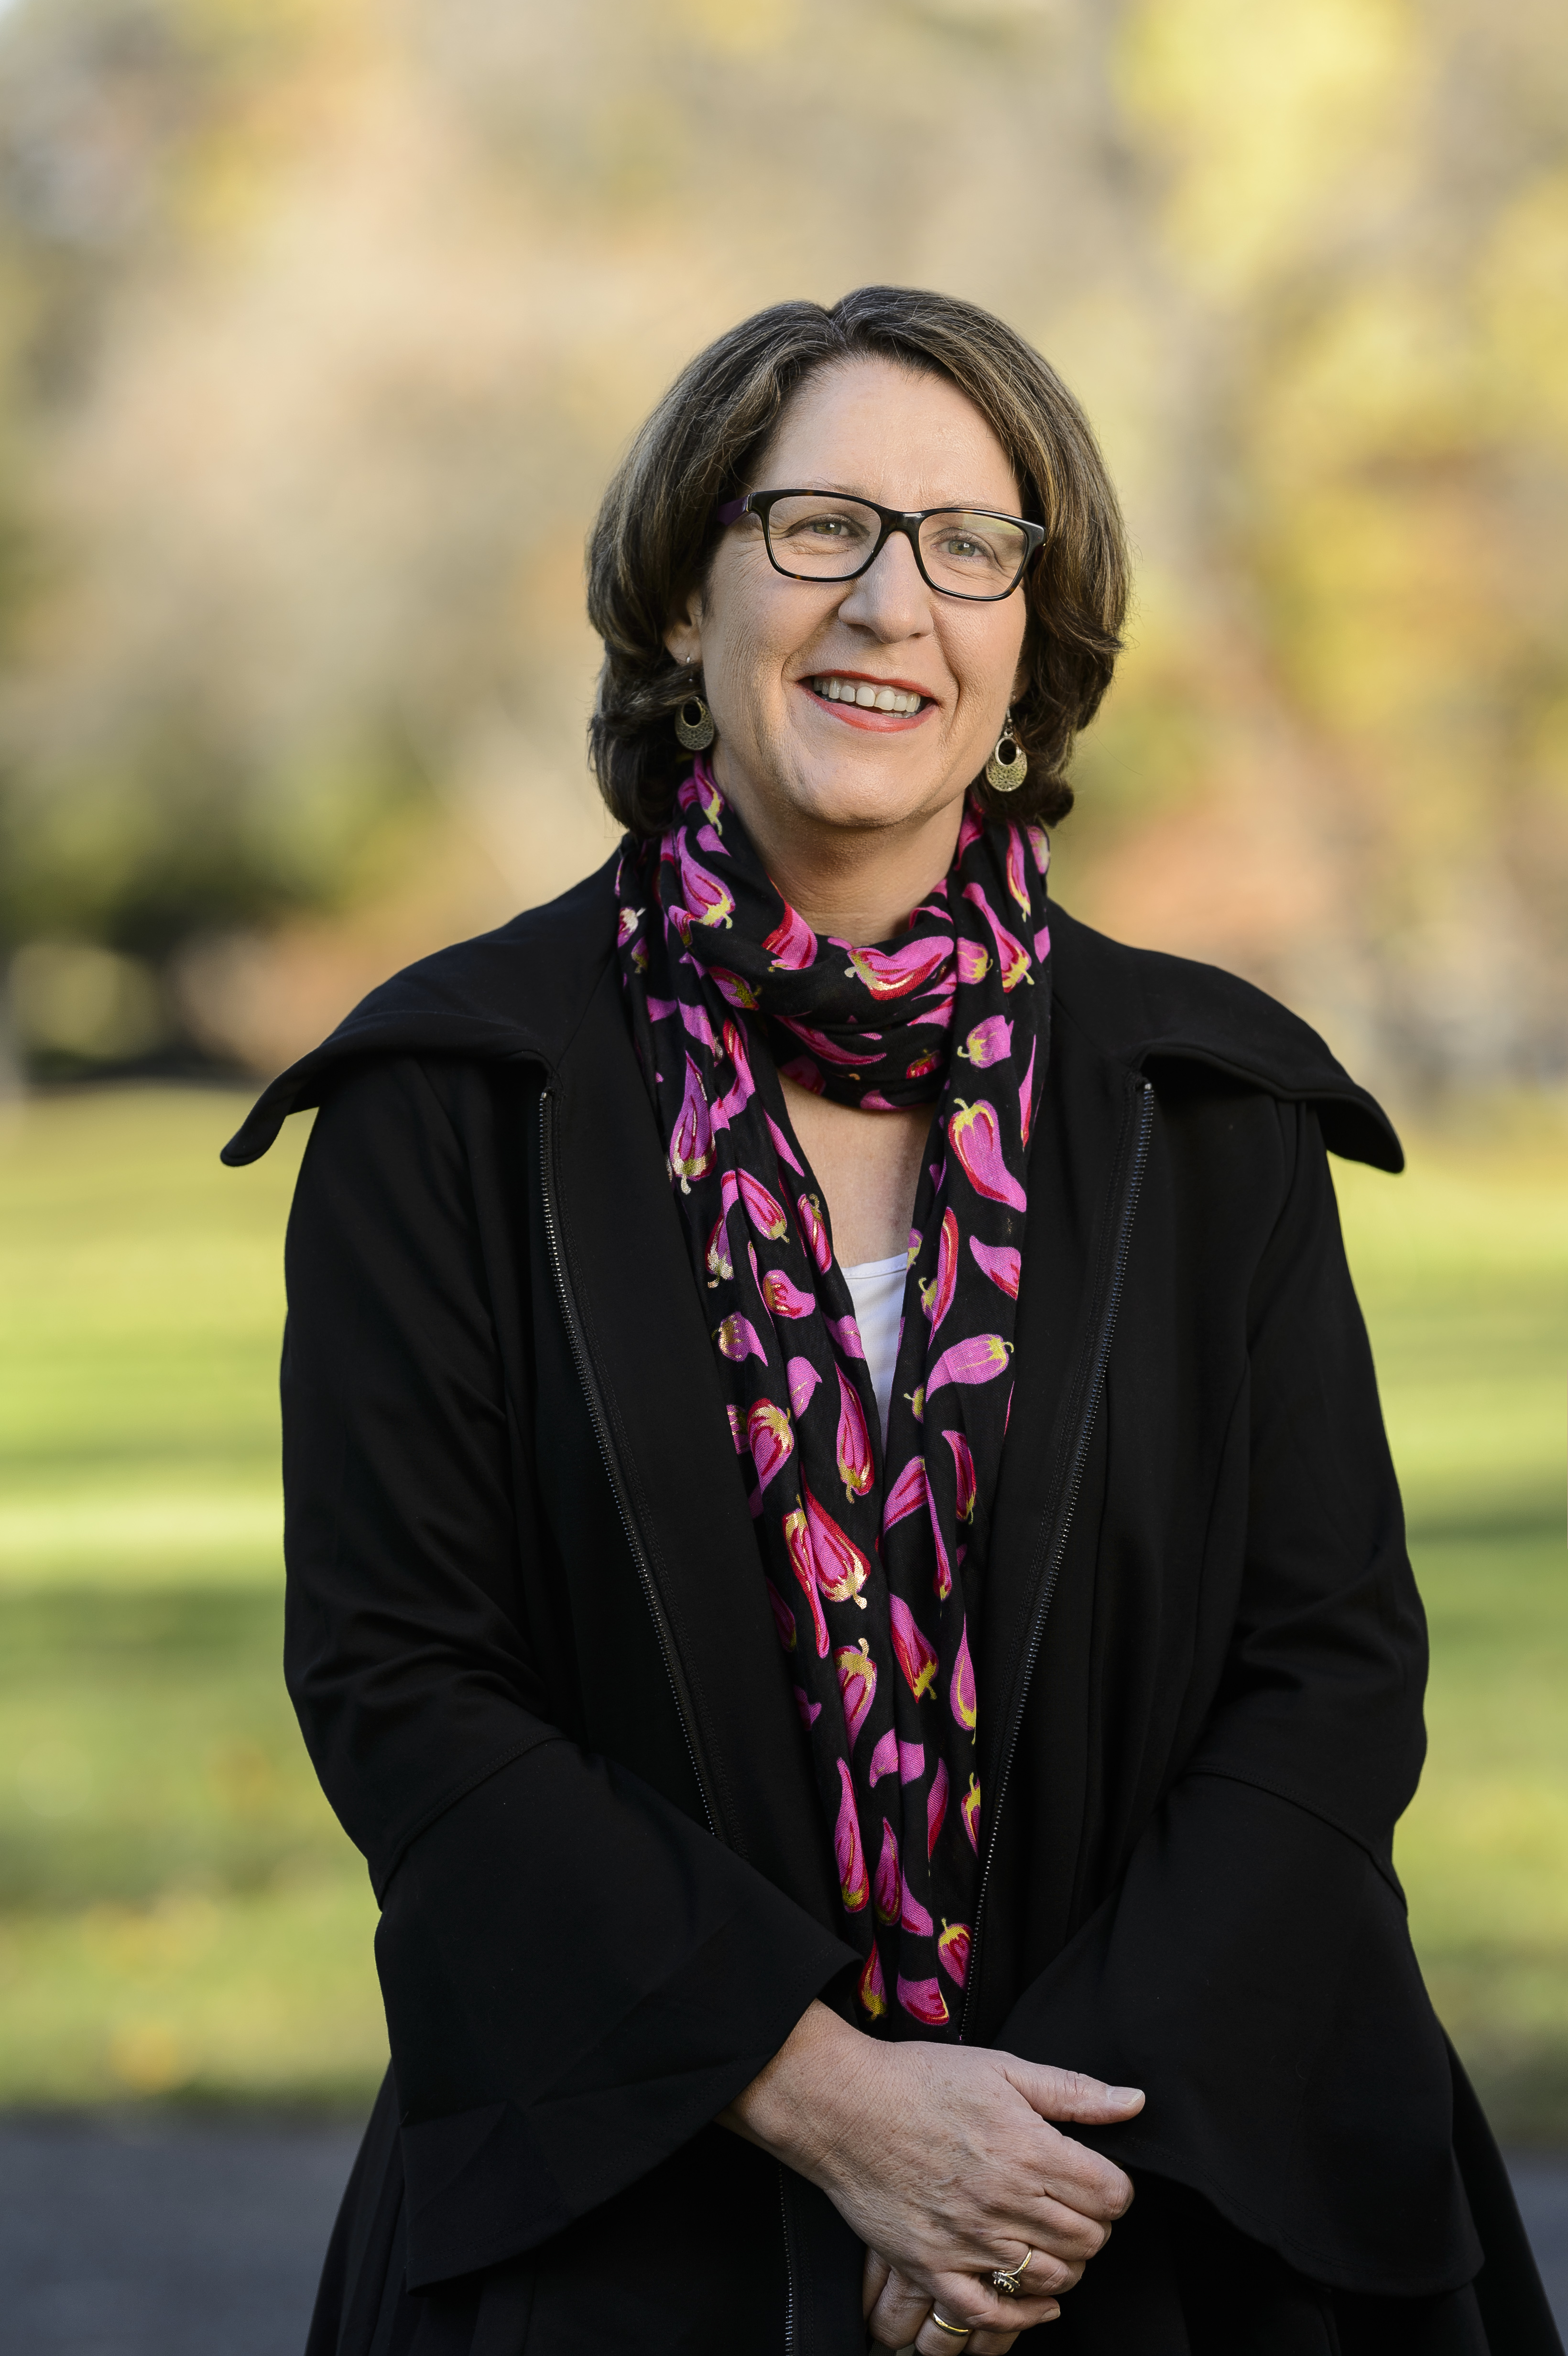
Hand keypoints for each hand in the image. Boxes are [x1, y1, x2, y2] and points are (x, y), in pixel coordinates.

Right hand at [722, 2000, 1140, 2342]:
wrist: (843, 2106)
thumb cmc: (920, 2080)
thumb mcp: (1002, 2068)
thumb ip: (1072, 2091)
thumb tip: (1133, 2102)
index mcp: (1028, 2147)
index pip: (1112, 2195)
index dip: (1114, 2188)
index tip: (1097, 2179)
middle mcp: (1004, 2199)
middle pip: (1089, 2239)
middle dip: (1093, 2225)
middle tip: (1073, 2207)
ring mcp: (968, 2240)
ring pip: (1052, 2278)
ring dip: (1064, 2263)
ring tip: (1050, 2239)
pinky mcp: (933, 2267)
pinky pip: (992, 2313)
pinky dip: (1024, 2314)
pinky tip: (1037, 2299)